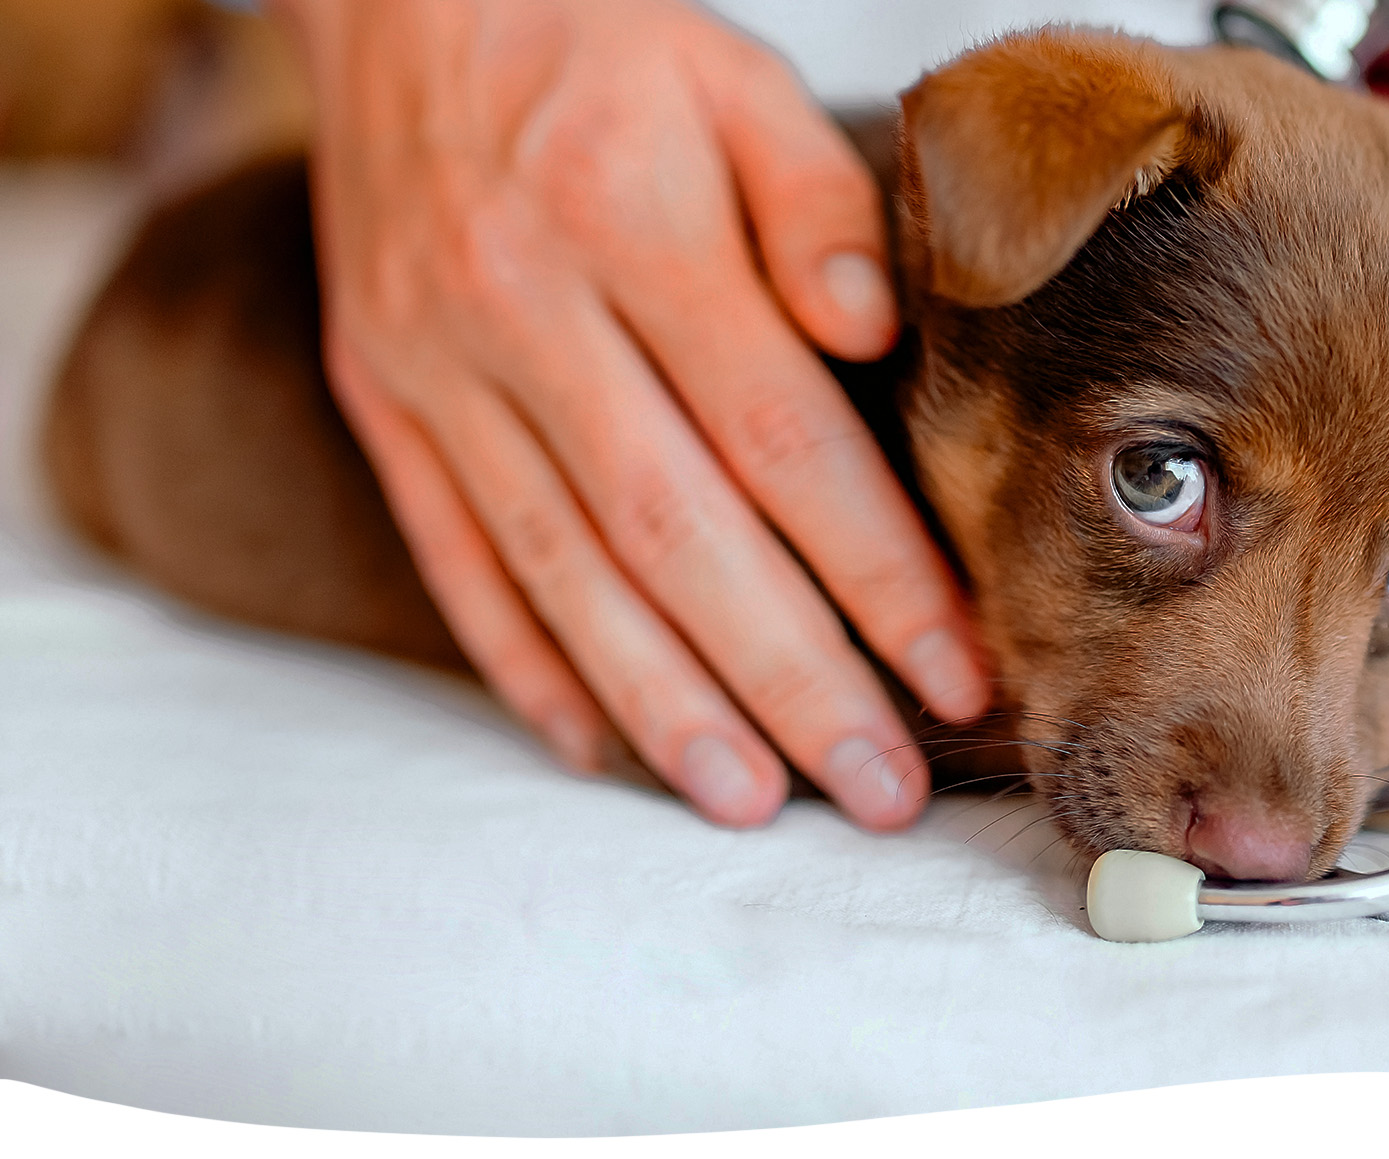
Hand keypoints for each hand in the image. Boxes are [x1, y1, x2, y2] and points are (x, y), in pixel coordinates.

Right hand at [268, 0, 988, 830]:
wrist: (403, 7)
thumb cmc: (598, 49)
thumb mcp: (732, 79)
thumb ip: (816, 206)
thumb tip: (877, 332)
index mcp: (630, 227)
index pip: (782, 440)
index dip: (876, 571)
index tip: (954, 666)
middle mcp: (523, 313)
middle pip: (679, 538)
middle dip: (791, 679)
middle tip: (877, 786)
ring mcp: (437, 371)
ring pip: (563, 572)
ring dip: (664, 703)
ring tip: (751, 800)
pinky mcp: (385, 406)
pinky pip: (453, 559)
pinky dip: (524, 665)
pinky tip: (598, 746)